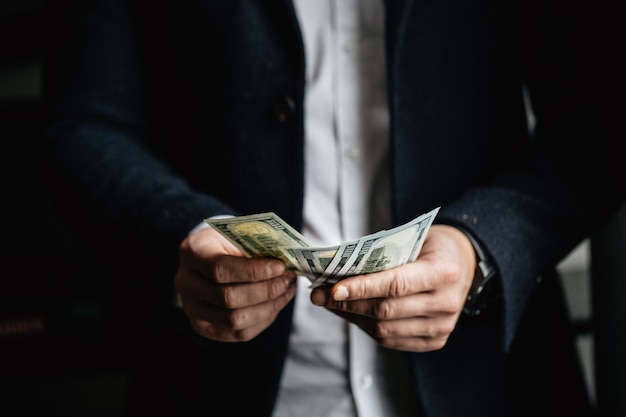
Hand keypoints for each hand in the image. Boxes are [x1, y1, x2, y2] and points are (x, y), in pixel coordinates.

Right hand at [174, 227, 296, 341]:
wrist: (209, 257)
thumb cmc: (228, 242)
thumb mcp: (238, 233)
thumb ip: (257, 245)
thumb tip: (288, 261)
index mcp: (192, 251)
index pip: (220, 268)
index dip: (253, 271)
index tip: (280, 267)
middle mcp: (186, 283)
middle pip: (227, 298)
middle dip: (265, 291)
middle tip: (288, 279)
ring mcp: (192, 309)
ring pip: (234, 320)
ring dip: (268, 307)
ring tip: (286, 290)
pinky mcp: (204, 328)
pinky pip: (239, 333)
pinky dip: (264, 319)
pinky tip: (277, 303)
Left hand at [310, 225, 475, 351]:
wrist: (462, 263)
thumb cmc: (429, 247)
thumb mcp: (411, 240)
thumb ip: (380, 257)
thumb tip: (337, 272)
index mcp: (443, 272)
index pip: (395, 284)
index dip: (361, 288)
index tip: (332, 289)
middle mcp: (446, 302)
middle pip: (386, 310)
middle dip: (347, 304)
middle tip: (319, 294)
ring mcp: (442, 326)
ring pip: (385, 329)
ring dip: (352, 317)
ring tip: (330, 304)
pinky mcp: (435, 341)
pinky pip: (392, 340)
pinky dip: (367, 327)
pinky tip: (351, 314)